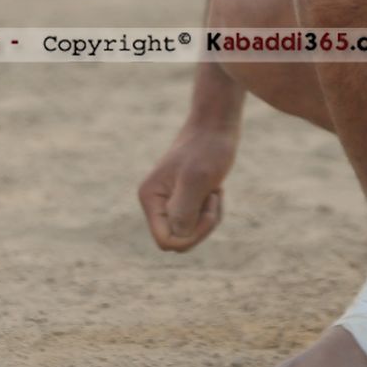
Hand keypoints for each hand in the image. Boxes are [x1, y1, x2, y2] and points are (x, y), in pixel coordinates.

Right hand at [137, 121, 235, 250]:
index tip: (208, 214)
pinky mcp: (184, 199)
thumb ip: (184, 209)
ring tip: (214, 191)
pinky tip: (215, 191)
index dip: (189, 237)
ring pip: (190, 232)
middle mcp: (155, 202)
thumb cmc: (207, 148)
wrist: (216, 125)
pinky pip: (198, 222)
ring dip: (209, 217)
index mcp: (150, 198)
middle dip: (201, 225)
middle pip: (179, 239)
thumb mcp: (197, 178)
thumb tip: (175, 238)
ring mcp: (169, 201)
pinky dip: (211, 211)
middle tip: (213, 198)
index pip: (165, 240)